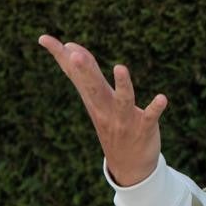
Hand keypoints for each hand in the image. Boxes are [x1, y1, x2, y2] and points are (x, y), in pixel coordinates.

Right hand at [38, 34, 167, 185]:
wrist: (129, 167)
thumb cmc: (112, 125)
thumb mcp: (95, 100)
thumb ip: (85, 74)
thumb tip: (70, 46)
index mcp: (93, 99)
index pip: (74, 74)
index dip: (60, 56)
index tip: (43, 38)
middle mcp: (105, 109)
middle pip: (93, 87)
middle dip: (85, 70)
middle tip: (73, 53)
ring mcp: (124, 119)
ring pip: (122, 100)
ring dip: (122, 85)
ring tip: (120, 67)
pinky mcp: (144, 128)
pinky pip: (150, 117)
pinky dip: (155, 108)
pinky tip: (162, 98)